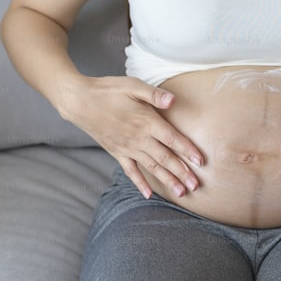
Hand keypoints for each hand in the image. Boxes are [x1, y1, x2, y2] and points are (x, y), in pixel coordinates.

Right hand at [56, 75, 203, 198]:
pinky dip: (140, 183)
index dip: (187, 150)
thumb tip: (173, 100)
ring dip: (167, 180)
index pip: (172, 138)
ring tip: (181, 193)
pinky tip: (148, 195)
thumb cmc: (108, 90)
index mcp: (146, 121)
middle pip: (165, 158)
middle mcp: (139, 138)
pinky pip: (130, 171)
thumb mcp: (132, 86)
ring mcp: (127, 148)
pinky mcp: (117, 152)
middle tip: (196, 186)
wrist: (79, 101)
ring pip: (152, 167)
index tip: (201, 161)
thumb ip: (154, 94)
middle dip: (182, 172)